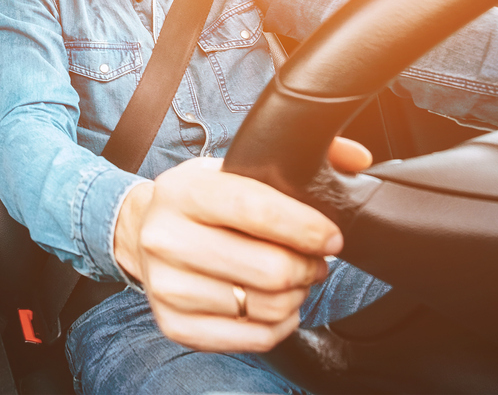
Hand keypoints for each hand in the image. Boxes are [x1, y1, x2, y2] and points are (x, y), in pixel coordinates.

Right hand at [112, 136, 370, 352]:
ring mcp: (166, 285)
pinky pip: (251, 338)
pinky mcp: (174, 324)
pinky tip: (273, 305)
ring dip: (294, 296)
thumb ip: (294, 159)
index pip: (256, 210)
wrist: (141, 232)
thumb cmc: (199, 201)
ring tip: (291, 280)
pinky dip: (277, 325)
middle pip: (269, 270)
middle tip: (312, 260)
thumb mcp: (232, 167)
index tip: (331, 237)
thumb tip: (356, 158)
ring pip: (265, 307)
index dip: (307, 228)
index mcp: (181, 191)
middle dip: (307, 267)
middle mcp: (164, 238)